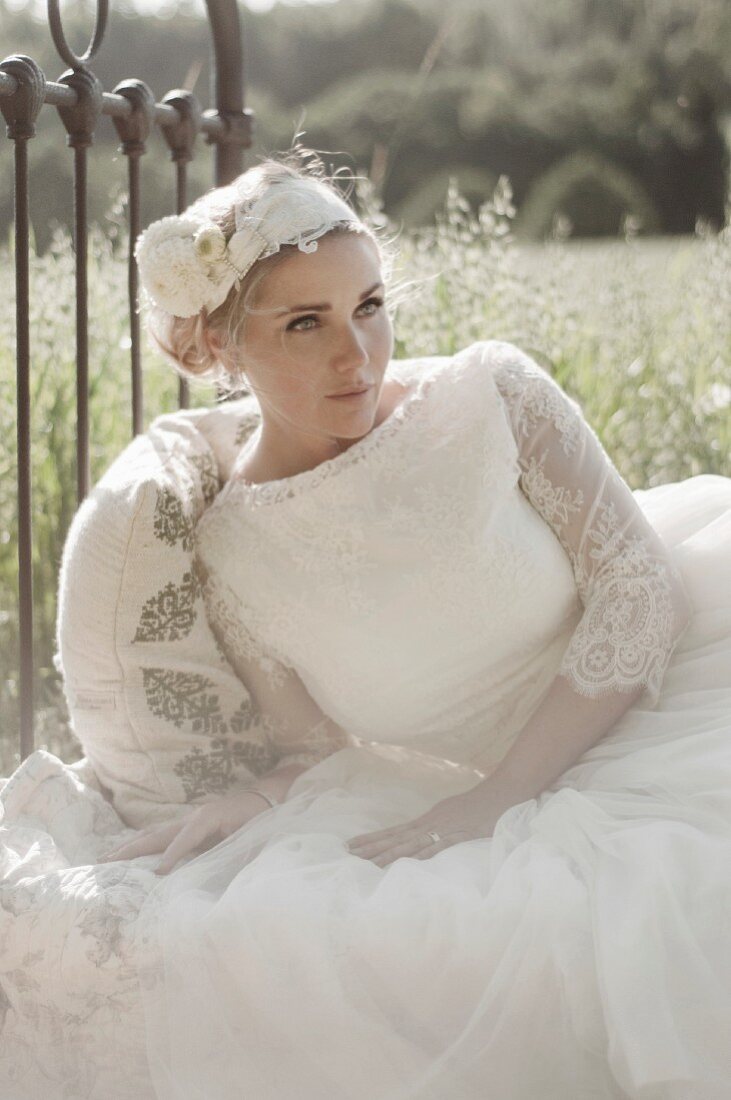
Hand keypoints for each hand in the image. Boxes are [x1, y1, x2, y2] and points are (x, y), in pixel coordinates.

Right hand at [98, 789, 273, 874]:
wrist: (264, 799)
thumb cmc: (260, 823)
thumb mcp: (254, 840)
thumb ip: (240, 856)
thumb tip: (229, 883)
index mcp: (210, 817)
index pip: (187, 837)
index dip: (173, 854)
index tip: (158, 873)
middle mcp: (194, 816)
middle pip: (159, 833)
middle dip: (134, 849)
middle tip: (107, 864)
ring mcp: (187, 819)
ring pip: (154, 834)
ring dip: (130, 847)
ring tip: (105, 859)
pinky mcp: (187, 826)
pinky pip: (160, 837)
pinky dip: (141, 845)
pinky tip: (127, 855)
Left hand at [346, 785, 506, 867]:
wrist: (507, 790)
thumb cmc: (486, 804)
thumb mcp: (459, 816)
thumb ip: (445, 828)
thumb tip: (432, 837)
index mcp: (430, 818)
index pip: (395, 831)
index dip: (374, 839)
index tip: (353, 845)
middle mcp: (431, 821)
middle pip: (395, 837)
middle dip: (371, 847)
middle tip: (347, 853)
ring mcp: (444, 827)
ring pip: (409, 843)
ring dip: (386, 853)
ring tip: (364, 862)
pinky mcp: (460, 833)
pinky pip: (436, 847)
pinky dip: (419, 856)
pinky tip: (404, 863)